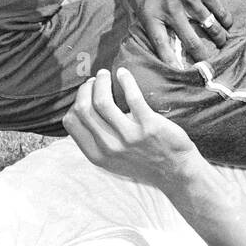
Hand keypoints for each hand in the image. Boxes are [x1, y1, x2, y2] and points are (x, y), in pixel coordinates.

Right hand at [63, 68, 201, 191]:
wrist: (174, 171)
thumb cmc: (143, 162)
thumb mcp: (112, 161)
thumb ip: (95, 142)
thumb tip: (81, 113)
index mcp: (97, 155)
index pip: (71, 122)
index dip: (75, 103)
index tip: (86, 94)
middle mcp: (110, 147)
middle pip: (84, 109)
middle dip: (86, 88)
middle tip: (95, 80)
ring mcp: (129, 136)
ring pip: (102, 101)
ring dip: (101, 81)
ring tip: (105, 75)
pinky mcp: (149, 125)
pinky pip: (132, 96)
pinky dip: (125, 80)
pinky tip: (123, 73)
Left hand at [126, 0, 232, 64]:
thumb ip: (138, 16)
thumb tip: (136, 36)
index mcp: (151, 13)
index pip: (161, 45)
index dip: (171, 62)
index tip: (179, 73)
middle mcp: (171, 10)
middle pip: (191, 42)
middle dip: (201, 57)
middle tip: (207, 66)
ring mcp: (190, 0)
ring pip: (209, 28)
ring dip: (218, 39)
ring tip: (222, 45)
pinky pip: (219, 10)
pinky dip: (225, 19)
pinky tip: (227, 24)